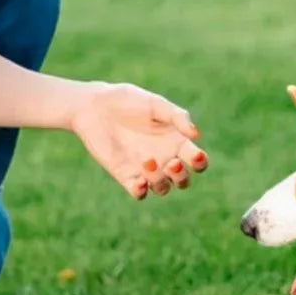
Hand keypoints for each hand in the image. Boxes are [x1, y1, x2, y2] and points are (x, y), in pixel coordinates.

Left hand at [70, 82, 208, 198]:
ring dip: (160, 181)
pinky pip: (139, 193)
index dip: (200, 162)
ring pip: (162, 188)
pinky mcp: (126, 176)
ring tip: (148, 161)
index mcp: (176, 142)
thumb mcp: (155, 104)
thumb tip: (196, 135)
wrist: (94, 107)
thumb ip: (177, 117)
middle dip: (181, 176)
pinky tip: (139, 182)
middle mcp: (164, 159)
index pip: (197, 161)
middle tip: (172, 163)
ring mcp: (146, 170)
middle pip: (183, 180)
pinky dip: (141, 191)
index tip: (196, 155)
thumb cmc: (128, 101)